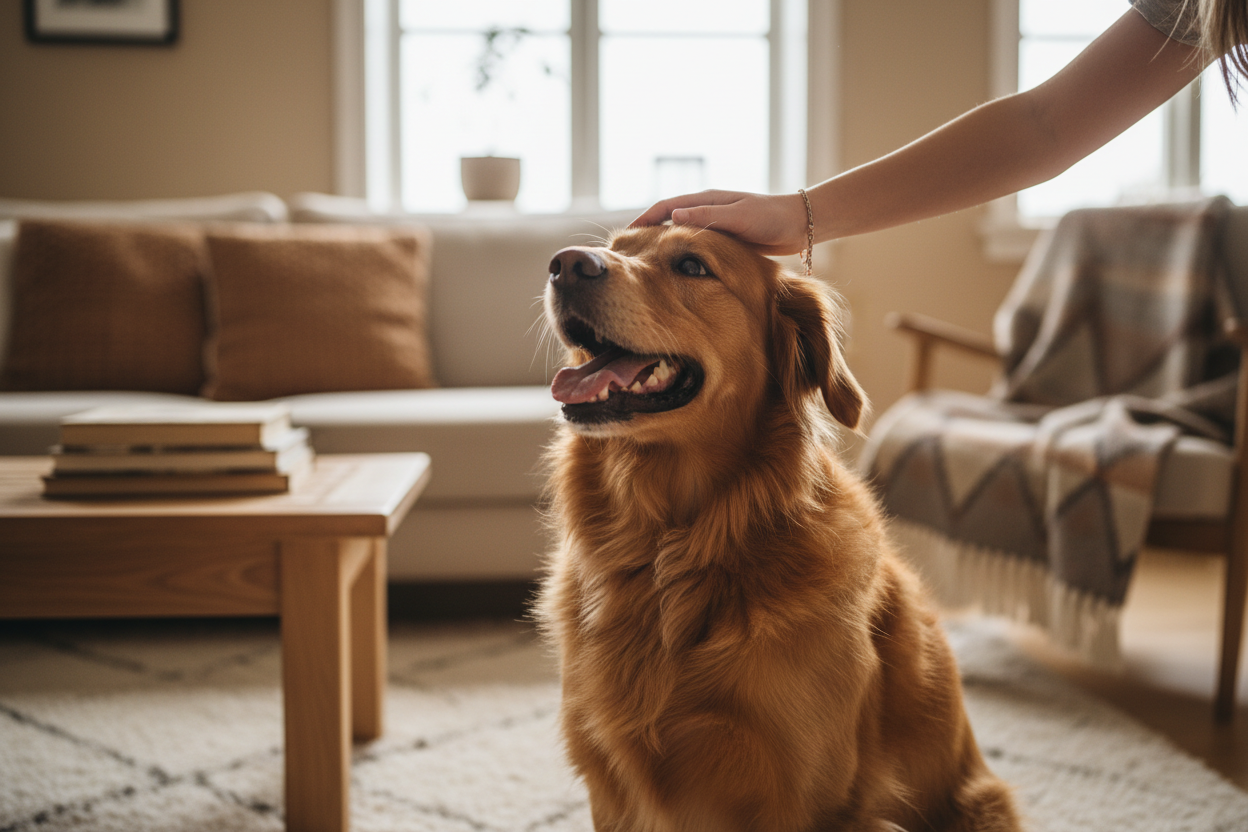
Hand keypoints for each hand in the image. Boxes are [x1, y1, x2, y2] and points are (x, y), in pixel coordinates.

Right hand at [630, 190, 809, 256]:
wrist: (798, 225)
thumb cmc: (770, 218)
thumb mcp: (737, 216)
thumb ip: (706, 215)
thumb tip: (673, 214)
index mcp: (706, 200)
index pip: (665, 206)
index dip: (644, 219)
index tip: (627, 234)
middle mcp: (705, 210)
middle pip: (667, 220)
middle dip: (647, 232)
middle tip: (629, 252)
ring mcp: (713, 225)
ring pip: (680, 235)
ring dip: (662, 245)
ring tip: (646, 263)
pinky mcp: (722, 239)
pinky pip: (694, 246)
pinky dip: (680, 254)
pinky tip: (675, 270)